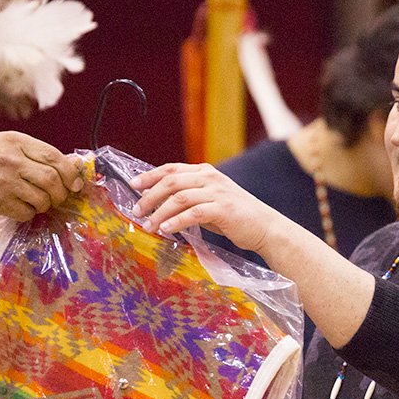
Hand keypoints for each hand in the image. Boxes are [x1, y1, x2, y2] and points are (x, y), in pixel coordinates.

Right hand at [0, 132, 83, 220]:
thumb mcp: (6, 144)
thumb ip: (36, 153)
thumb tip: (73, 165)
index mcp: (15, 142)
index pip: (54, 158)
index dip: (71, 173)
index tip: (76, 183)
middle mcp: (11, 161)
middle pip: (52, 180)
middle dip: (61, 193)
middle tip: (58, 196)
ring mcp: (4, 182)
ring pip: (42, 200)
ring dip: (46, 205)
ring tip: (38, 201)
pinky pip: (26, 213)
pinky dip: (30, 213)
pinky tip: (22, 206)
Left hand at [131, 163, 283, 253]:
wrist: (265, 228)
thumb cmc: (235, 217)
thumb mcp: (208, 201)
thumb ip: (187, 197)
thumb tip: (155, 199)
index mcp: (206, 172)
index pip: (171, 169)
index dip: (150, 175)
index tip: (133, 185)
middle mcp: (211, 178)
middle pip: (171, 181)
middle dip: (150, 196)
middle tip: (137, 211)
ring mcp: (218, 192)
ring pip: (179, 197)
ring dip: (160, 212)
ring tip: (149, 226)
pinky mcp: (223, 209)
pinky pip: (193, 213)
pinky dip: (177, 221)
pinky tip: (166, 229)